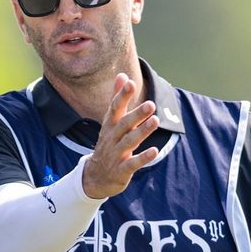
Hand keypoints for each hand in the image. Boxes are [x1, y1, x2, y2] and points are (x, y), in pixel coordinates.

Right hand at [82, 73, 159, 198]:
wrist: (95, 176)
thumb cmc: (108, 144)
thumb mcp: (110, 122)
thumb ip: (117, 99)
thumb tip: (123, 75)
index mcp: (110, 125)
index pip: (114, 108)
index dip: (121, 96)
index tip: (130, 83)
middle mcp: (112, 138)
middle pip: (123, 124)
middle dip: (136, 115)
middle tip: (151, 104)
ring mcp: (116, 154)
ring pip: (129, 142)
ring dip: (141, 132)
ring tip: (155, 121)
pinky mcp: (121, 170)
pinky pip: (132, 163)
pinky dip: (142, 158)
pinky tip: (154, 151)